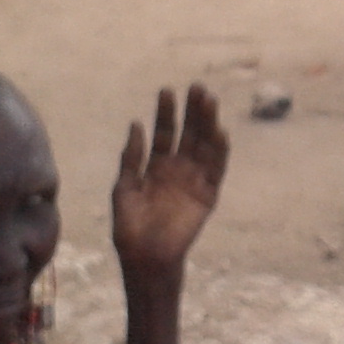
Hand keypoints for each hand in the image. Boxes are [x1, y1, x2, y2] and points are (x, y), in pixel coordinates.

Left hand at [111, 86, 226, 279]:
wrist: (145, 256)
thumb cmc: (130, 226)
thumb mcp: (124, 187)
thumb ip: (131, 157)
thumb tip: (135, 124)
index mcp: (156, 166)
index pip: (164, 133)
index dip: (166, 113)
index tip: (167, 91)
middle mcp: (178, 169)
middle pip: (188, 134)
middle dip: (192, 111)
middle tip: (196, 87)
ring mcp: (194, 181)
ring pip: (204, 146)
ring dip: (208, 124)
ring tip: (209, 101)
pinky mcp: (207, 195)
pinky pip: (216, 170)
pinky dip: (219, 152)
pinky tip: (220, 132)